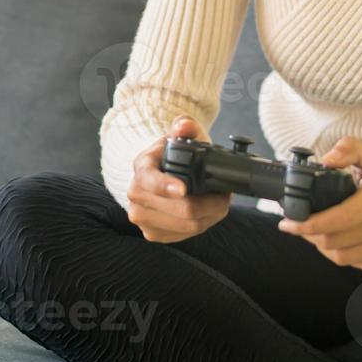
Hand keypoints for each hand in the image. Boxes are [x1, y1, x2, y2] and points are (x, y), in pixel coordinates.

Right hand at [125, 115, 231, 242]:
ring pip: (188, 225)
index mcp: (141, 167)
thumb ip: (185, 126)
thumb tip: (185, 126)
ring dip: (211, 215)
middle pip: (180, 209)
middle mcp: (135, 194)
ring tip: (219, 201)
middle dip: (210, 202)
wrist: (162, 174)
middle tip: (225, 193)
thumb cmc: (173, 154)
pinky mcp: (152, 234)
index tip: (183, 189)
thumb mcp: (181, 135)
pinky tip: (207, 212)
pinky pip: (185, 235)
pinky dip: (203, 224)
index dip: (166, 186)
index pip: (149, 180)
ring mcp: (142, 217)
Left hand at [277, 136, 361, 271]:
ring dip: (325, 247)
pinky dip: (346, 255)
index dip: (309, 224)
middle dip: (312, 235)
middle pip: (337, 242)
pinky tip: (342, 241)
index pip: (340, 218)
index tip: (289, 223)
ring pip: (346, 258)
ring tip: (318, 234)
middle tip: (301, 226)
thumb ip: (348, 149)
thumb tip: (325, 160)